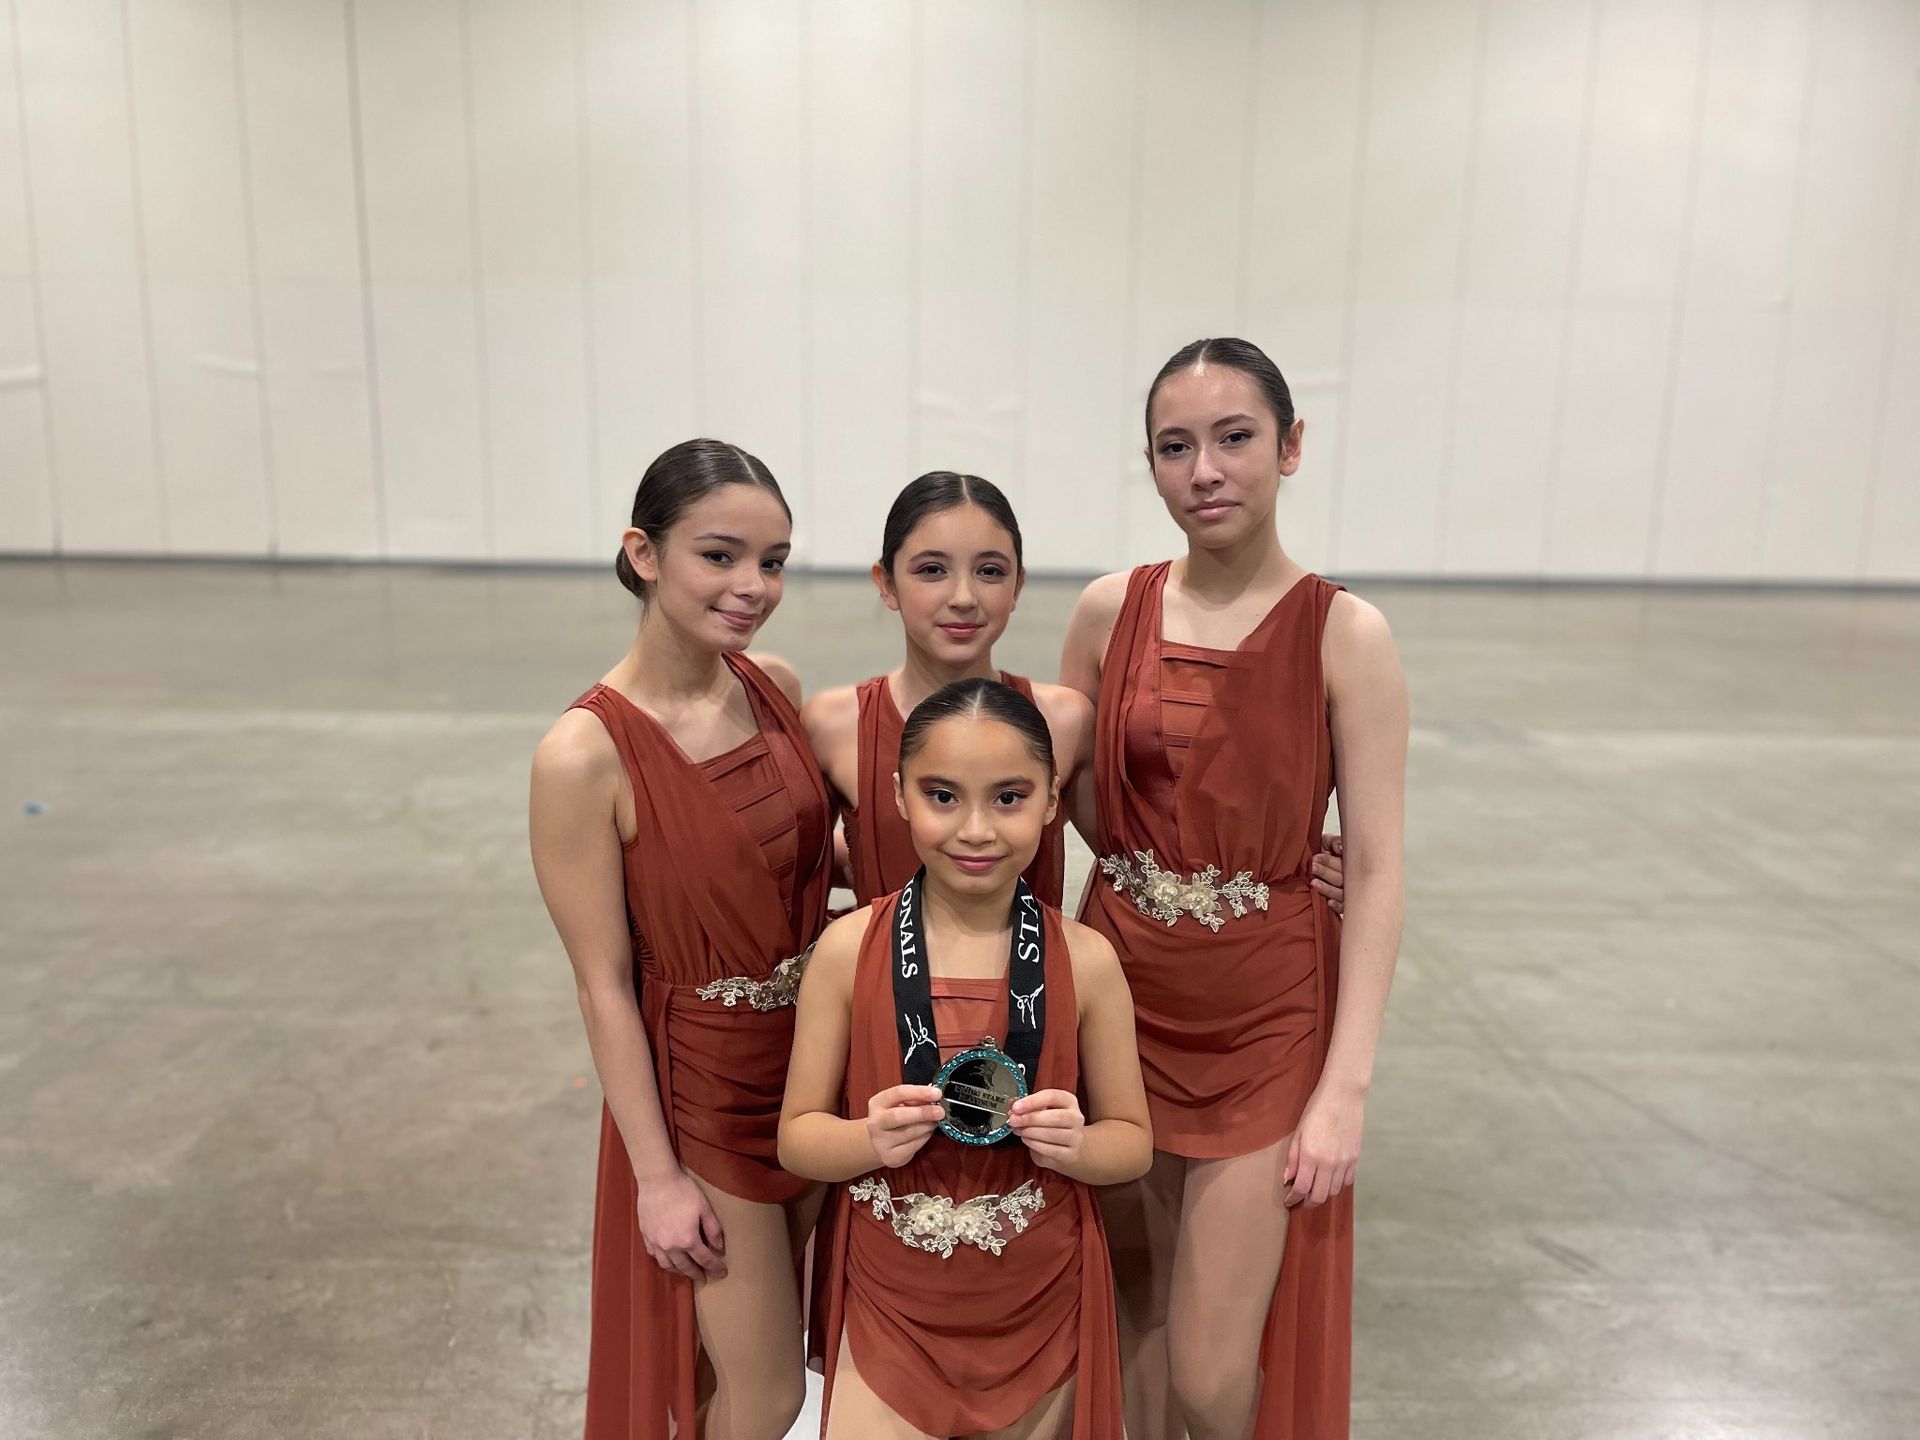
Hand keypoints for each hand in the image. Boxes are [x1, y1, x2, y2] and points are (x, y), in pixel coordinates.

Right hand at [634, 1166, 727, 1281]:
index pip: (704, 1259)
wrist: (657, 1179)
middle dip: (696, 1274)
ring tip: (687, 1271)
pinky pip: (654, 1255)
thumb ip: (713, 1230)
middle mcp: (670, 1246)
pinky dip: (664, 1261)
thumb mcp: (704, 1208)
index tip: (722, 1272)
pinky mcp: (646, 1236)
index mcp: (687, 1239)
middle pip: (685, 1267)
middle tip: (704, 1278)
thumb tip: (719, 1248)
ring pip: (667, 1265)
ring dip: (679, 1271)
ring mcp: (656, 1243)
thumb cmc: (683, 1191)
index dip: (715, 1267)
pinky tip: (668, 1259)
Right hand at [865, 1084, 943, 1167]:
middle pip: (899, 1116)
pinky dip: (924, 1137)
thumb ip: (915, 1099)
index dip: (920, 1092)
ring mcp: (881, 1142)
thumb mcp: (900, 1103)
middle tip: (940, 1111)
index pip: (899, 1093)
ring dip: (927, 1125)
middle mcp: (876, 1122)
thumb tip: (934, 1095)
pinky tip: (926, 1132)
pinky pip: (914, 1146)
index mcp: (878, 1103)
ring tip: (935, 1121)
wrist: (880, 1142)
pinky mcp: (891, 1157)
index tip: (937, 1093)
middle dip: (923, 1113)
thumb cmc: (893, 1118)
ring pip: (910, 1132)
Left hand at [1010, 1088, 1084, 1171]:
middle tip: (1014, 1120)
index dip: (1032, 1101)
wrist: (1070, 1148)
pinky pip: (1051, 1150)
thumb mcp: (1042, 1112)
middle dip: (1030, 1119)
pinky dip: (1035, 1144)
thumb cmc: (1053, 1126)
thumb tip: (1012, 1105)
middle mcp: (1075, 1118)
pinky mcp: (1070, 1154)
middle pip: (1056, 1117)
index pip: (1053, 1096)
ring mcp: (1075, 1137)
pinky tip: (1027, 1140)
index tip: (1016, 1107)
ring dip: (1031, 1132)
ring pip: (1053, 1134)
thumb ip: (1027, 1107)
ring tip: (1020, 1131)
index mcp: (1069, 1101)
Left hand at [1284, 1081, 1363, 1208]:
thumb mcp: (1298, 1132)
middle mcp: (1329, 1163)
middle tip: (1301, 1201)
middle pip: (1319, 1196)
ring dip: (1323, 1194)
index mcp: (1311, 1155)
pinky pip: (1347, 1181)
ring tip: (1314, 1189)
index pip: (1301, 1188)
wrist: (1343, 1096)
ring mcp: (1345, 1162)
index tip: (1289, 1201)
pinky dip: (1337, 1185)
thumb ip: (1293, 1158)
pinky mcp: (1355, 1158)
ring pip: (1334, 1191)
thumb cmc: (1316, 1110)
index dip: (1293, 1199)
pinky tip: (1330, 1180)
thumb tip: (1288, 1179)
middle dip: (1307, 1203)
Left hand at [1311, 832, 1345, 916]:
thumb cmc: (1327, 851)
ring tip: (1314, 883)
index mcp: (1350, 862)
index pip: (1342, 863)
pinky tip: (1329, 903)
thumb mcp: (1329, 842)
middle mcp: (1352, 877)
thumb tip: (1340, 848)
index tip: (1316, 858)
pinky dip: (1338, 906)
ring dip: (1328, 889)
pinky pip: (1344, 907)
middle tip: (1313, 867)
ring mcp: (1349, 891)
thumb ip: (1335, 842)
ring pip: (1342, 893)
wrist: (1320, 862)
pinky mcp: (1344, 903)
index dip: (1329, 861)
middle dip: (1326, 872)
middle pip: (1341, 877)